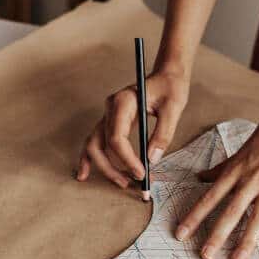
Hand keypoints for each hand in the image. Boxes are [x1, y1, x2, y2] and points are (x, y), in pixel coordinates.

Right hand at [77, 70, 189, 188]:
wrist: (167, 74)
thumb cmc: (170, 87)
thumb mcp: (173, 108)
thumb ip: (163, 133)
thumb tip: (152, 159)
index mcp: (123, 101)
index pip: (116, 137)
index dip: (126, 159)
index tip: (142, 173)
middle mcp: (111, 108)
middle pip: (100, 143)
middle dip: (111, 167)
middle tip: (129, 183)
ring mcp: (108, 114)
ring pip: (94, 144)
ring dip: (102, 166)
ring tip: (119, 183)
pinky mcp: (111, 121)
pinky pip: (96, 140)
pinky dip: (90, 157)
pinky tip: (85, 173)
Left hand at [174, 98, 258, 258]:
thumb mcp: (241, 150)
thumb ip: (222, 167)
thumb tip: (200, 177)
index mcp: (235, 171)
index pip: (210, 198)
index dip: (194, 217)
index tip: (181, 233)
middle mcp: (250, 181)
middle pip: (230, 212)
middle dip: (217, 235)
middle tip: (205, 256)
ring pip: (257, 218)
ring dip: (247, 241)